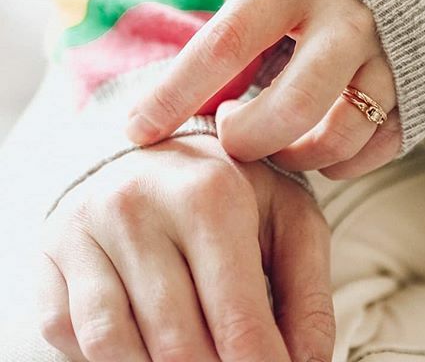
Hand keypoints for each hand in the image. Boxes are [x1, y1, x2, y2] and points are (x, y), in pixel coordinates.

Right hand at [38, 135, 333, 361]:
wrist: (161, 146)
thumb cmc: (233, 187)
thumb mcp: (288, 217)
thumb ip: (307, 292)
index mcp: (210, 194)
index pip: (237, 321)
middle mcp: (139, 206)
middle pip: (177, 344)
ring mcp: (87, 230)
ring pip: (115, 347)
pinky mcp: (54, 253)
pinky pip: (69, 335)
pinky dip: (108, 359)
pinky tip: (144, 346)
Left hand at [127, 0, 400, 177]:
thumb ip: (234, 37)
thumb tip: (179, 104)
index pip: (225, 45)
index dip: (177, 93)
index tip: (138, 130)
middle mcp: (348, 17)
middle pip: (292, 107)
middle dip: (247, 139)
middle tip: (230, 133)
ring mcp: (391, 54)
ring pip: (339, 138)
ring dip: (293, 157)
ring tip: (273, 139)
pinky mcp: (418, 86)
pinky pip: (374, 148)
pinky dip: (338, 162)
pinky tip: (315, 144)